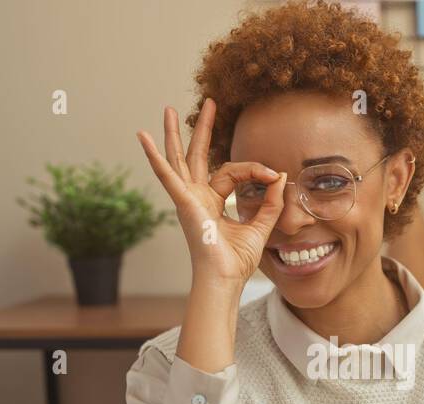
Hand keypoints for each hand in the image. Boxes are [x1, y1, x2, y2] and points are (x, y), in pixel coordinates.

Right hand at [137, 99, 286, 294]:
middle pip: (198, 156)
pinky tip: (143, 137)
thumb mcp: (260, 226)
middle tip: (211, 103)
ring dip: (174, 133)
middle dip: (203, 129)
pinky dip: (155, 156)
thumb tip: (280, 175)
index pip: (232, 171)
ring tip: (169, 108)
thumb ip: (270, 201)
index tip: (274, 173)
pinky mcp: (183, 203)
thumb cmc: (236, 261)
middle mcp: (196, 197)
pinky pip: (167, 175)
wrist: (224, 279)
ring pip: (180, 159)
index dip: (255, 169)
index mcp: (212, 201)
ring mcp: (187, 199)